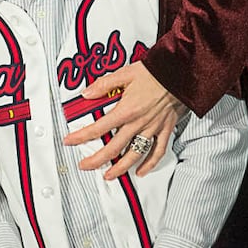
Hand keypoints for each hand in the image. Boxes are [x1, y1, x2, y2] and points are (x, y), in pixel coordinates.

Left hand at [62, 62, 183, 179]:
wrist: (179, 72)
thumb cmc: (154, 71)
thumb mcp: (125, 74)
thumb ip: (104, 85)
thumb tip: (86, 94)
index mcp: (126, 110)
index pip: (98, 128)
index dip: (81, 136)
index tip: (69, 142)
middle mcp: (138, 123)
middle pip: (114, 148)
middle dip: (96, 160)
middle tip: (84, 166)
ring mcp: (152, 128)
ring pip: (134, 154)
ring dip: (120, 168)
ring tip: (108, 176)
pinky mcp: (165, 129)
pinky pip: (158, 151)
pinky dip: (149, 164)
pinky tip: (140, 171)